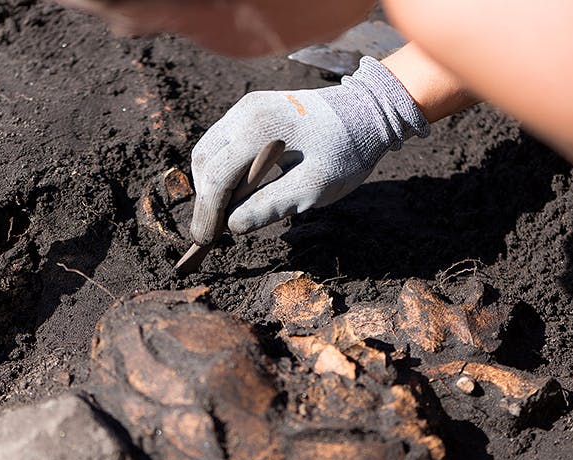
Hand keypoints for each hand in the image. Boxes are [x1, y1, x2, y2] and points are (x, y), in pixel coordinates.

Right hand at [189, 57, 429, 242]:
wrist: (368, 111)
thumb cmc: (347, 150)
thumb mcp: (316, 185)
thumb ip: (272, 205)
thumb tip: (233, 225)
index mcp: (259, 128)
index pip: (217, 177)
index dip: (207, 213)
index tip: (204, 240)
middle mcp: (246, 111)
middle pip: (205, 161)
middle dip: (205, 200)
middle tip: (210, 233)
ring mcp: (247, 107)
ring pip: (209, 150)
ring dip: (210, 184)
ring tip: (221, 215)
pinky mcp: (252, 109)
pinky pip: (223, 141)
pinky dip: (221, 168)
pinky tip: (234, 192)